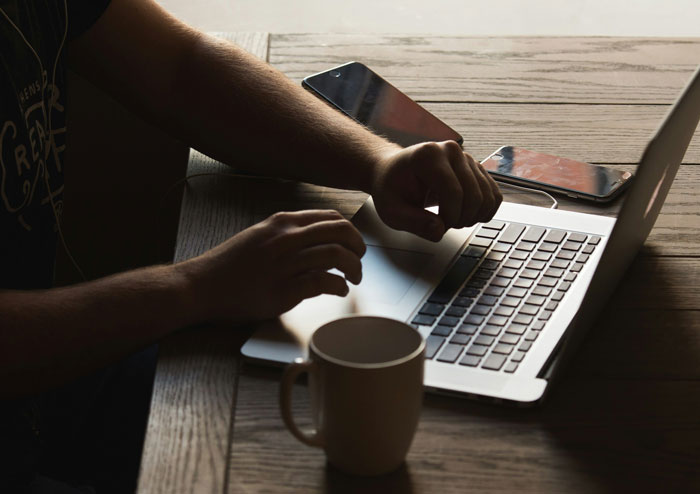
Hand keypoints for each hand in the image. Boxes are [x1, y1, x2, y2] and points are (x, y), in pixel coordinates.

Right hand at [179, 210, 365, 322]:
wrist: (203, 285)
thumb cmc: (230, 265)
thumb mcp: (259, 236)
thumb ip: (287, 234)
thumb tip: (316, 238)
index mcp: (282, 222)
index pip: (330, 217)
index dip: (349, 230)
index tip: (353, 243)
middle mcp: (286, 238)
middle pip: (340, 232)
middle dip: (358, 245)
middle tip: (360, 259)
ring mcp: (286, 262)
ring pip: (337, 255)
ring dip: (354, 268)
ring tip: (354, 278)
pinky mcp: (285, 289)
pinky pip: (324, 282)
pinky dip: (339, 286)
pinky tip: (340, 290)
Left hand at [370, 141, 502, 240]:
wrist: (394, 172)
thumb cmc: (391, 189)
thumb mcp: (392, 211)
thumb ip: (414, 222)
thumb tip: (438, 231)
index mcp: (428, 156)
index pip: (453, 192)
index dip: (449, 217)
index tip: (438, 227)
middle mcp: (451, 151)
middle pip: (474, 195)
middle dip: (461, 219)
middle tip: (444, 225)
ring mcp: (466, 158)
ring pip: (487, 196)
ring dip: (474, 216)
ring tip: (453, 220)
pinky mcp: (476, 168)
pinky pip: (494, 194)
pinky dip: (485, 211)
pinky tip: (467, 215)